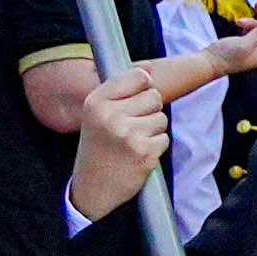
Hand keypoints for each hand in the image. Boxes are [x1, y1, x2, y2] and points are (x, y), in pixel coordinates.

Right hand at [67, 35, 256, 220]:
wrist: (92, 188)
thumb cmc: (98, 146)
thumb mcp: (98, 113)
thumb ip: (120, 89)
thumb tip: (148, 67)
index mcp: (96, 101)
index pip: (139, 77)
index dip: (143, 88)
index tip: (134, 101)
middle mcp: (111, 115)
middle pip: (153, 97)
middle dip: (148, 112)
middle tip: (130, 128)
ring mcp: (128, 135)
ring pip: (161, 118)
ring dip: (152, 131)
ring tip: (132, 142)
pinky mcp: (144, 153)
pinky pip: (164, 138)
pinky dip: (155, 148)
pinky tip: (137, 155)